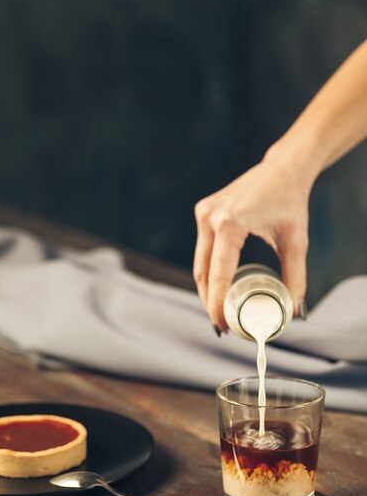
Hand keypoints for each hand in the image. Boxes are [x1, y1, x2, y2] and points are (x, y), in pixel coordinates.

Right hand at [193, 148, 312, 332]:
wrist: (282, 170)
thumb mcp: (296, 241)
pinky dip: (208, 270)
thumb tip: (293, 309)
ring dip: (206, 288)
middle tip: (221, 325)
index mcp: (230, 224)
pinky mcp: (203, 211)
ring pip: (199, 262)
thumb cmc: (290, 202)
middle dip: (210, 301)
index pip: (219, 274)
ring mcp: (203, 213)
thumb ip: (295, 276)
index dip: (218, 304)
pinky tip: (216, 287)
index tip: (224, 325)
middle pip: (202, 272)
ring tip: (218, 311)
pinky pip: (202, 249)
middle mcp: (210, 217)